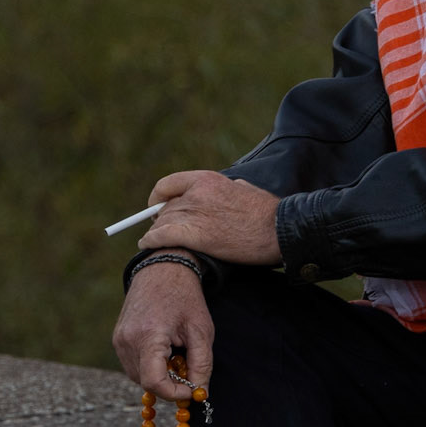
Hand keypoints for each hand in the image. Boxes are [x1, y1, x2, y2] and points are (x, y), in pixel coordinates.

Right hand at [113, 262, 215, 403]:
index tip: (192, 390)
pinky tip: (163, 348)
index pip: (155, 383)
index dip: (175, 394)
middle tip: (187, 367)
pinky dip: (150, 366)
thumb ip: (201, 365)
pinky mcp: (117, 339)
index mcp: (148, 336)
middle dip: (169, 384)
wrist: (162, 269)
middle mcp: (127, 340)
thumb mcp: (201, 331)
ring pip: (139, 376)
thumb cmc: (185, 298)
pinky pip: (133, 365)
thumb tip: (199, 393)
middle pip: (147, 382)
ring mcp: (119, 340)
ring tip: (175, 353)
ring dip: (159, 375)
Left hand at [139, 169, 279, 264]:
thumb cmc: (269, 214)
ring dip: (156, 233)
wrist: (278, 230)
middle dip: (161, 219)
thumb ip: (228, 189)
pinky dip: (151, 241)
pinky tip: (146, 246)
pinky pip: (162, 236)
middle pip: (166, 206)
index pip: (170, 184)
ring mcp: (195, 214)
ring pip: (163, 222)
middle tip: (160, 228)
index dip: (159, 197)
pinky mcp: (194, 235)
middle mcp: (197, 193)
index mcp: (208, 180)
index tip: (158, 205)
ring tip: (151, 241)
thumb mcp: (246, 190)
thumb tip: (226, 191)